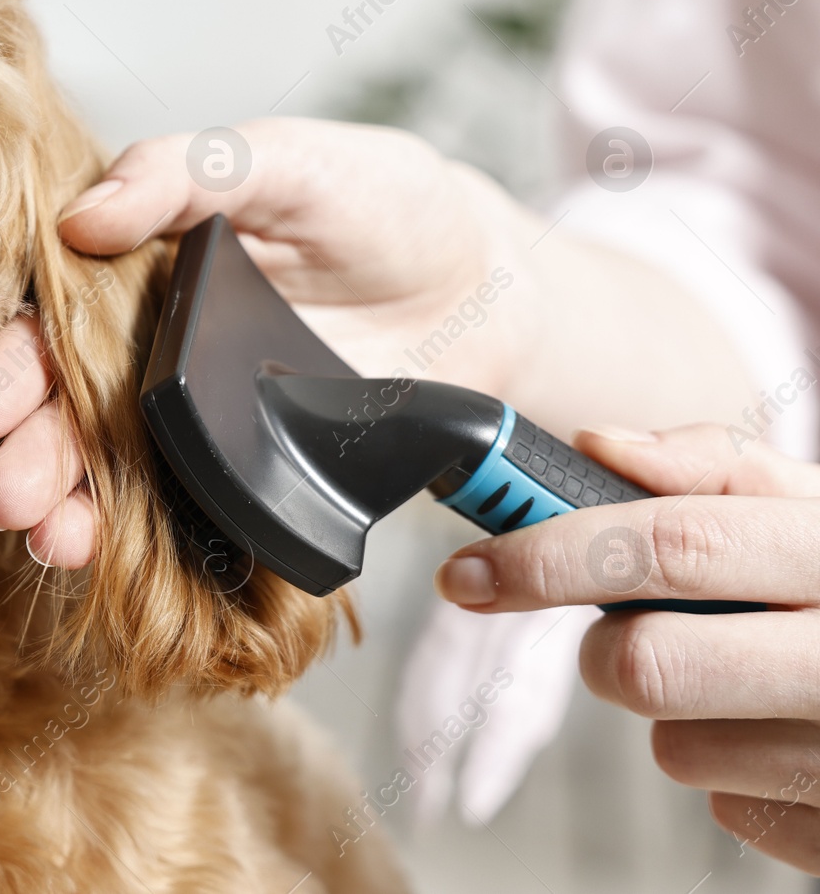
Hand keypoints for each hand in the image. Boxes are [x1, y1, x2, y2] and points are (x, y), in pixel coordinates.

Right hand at [0, 117, 542, 566]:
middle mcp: (153, 351)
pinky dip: (143, 541)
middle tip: (5, 490)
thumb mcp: (291, 158)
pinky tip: (103, 556)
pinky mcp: (253, 472)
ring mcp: (202, 420)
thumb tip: (80, 217)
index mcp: (141, 269)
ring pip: (113, 470)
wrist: (493, 290)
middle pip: (69, 407)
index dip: (10, 361)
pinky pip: (188, 513)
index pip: (52, 316)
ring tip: (46, 534)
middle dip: (28, 452)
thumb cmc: (388, 204)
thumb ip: (190, 171)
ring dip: (69, 507)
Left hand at [434, 423, 819, 872]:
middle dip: (609, 650)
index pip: (669, 545)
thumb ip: (721, 469)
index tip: (468, 572)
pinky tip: (788, 739)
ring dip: (683, 714)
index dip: (546, 556)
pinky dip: (737, 774)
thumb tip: (598, 443)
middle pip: (647, 665)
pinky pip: (732, 812)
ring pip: (676, 747)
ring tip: (751, 683)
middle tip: (638, 633)